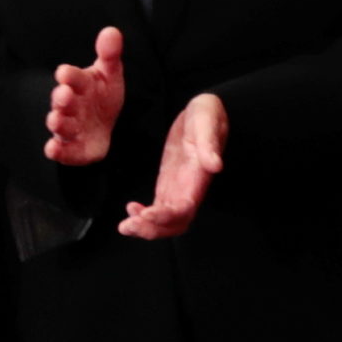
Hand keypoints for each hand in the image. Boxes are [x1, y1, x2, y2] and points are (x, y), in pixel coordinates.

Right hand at [43, 27, 125, 165]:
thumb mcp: (110, 73)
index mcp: (79, 84)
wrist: (102, 123)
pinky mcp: (73, 148)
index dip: (69, 75)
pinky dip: (57, 151)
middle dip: (62, 98)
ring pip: (60, 124)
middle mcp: (70, 105)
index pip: (72, 77)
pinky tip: (52, 149)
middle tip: (63, 95)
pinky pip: (63, 150)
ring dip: (58, 122)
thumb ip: (110, 54)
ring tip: (57, 119)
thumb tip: (112, 31)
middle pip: (63, 101)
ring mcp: (70, 127)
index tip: (65, 72)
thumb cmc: (102, 95)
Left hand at [121, 93, 225, 239]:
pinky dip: (144, 215)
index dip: (166, 217)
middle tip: (129, 226)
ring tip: (126, 226)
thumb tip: (215, 166)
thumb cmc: (208, 115)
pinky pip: (158, 209)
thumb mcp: (208, 122)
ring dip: (146, 227)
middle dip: (152, 230)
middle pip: (174, 223)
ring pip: (165, 220)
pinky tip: (131, 210)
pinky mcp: (169, 184)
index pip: (184, 209)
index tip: (147, 215)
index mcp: (198, 178)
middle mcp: (189, 189)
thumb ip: (210, 144)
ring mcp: (179, 189)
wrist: (203, 112)